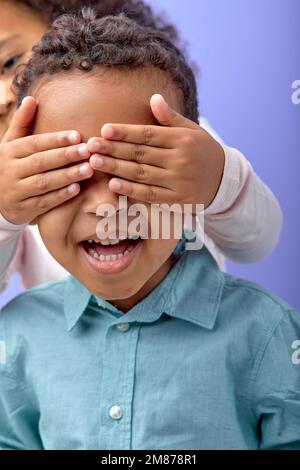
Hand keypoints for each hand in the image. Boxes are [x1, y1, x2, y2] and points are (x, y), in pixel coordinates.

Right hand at [0, 97, 93, 224]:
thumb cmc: (10, 166)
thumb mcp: (10, 145)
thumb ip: (22, 123)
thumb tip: (31, 99)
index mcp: (8, 152)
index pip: (34, 143)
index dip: (56, 139)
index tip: (77, 135)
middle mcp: (9, 171)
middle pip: (41, 162)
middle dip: (65, 156)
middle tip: (88, 151)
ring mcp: (15, 192)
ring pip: (43, 183)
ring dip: (67, 176)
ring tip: (88, 169)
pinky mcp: (22, 210)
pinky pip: (43, 203)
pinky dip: (60, 196)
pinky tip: (77, 189)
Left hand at [87, 94, 224, 211]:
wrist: (224, 180)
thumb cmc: (203, 151)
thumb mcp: (192, 131)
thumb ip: (171, 118)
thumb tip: (153, 98)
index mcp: (183, 139)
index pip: (148, 135)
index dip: (125, 132)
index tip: (105, 129)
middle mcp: (181, 159)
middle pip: (140, 154)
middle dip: (113, 149)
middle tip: (91, 146)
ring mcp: (179, 181)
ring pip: (141, 174)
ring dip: (115, 168)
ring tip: (94, 162)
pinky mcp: (177, 199)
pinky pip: (150, 194)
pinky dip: (131, 190)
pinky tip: (113, 184)